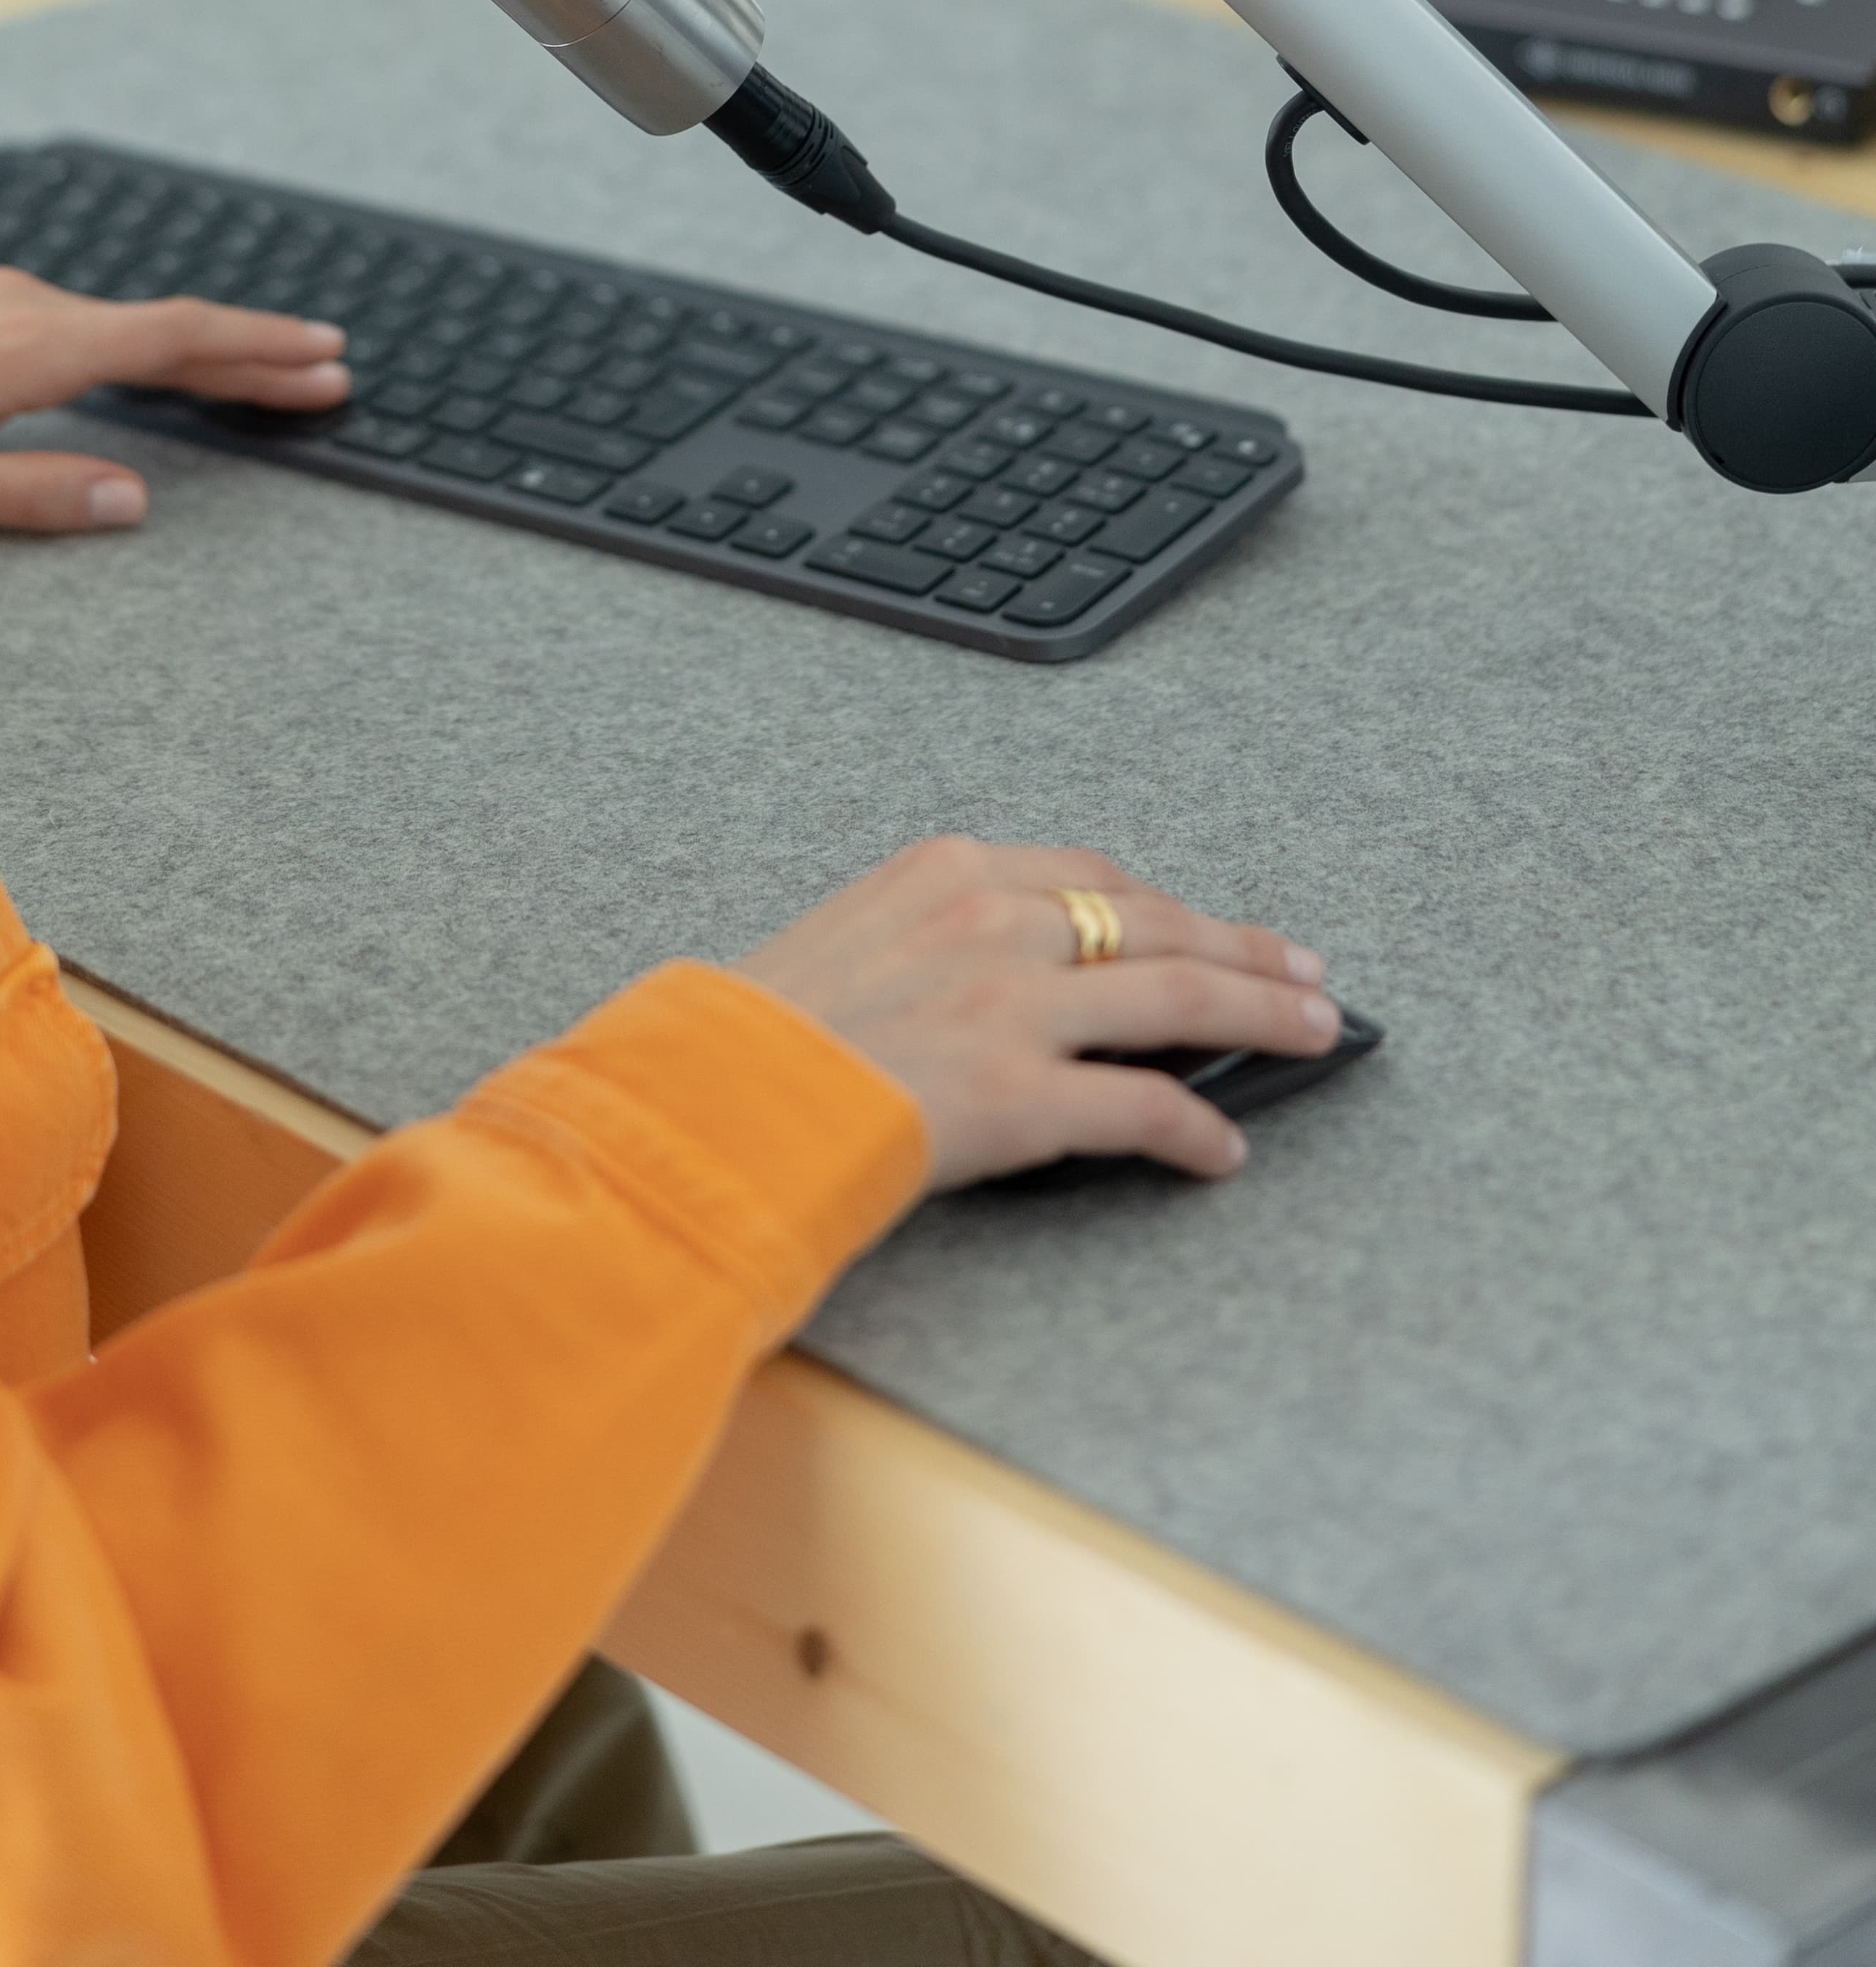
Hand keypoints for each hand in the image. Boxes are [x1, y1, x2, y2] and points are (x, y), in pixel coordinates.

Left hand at [0, 267, 348, 532]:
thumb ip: (40, 493)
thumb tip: (135, 500)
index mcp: (25, 346)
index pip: (171, 338)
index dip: (255, 348)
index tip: (325, 356)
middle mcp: (15, 303)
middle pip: (159, 327)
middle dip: (248, 350)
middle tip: (327, 371)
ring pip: (114, 321)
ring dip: (190, 346)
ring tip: (255, 373)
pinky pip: (72, 317)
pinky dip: (130, 341)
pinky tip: (142, 360)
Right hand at [737, 838, 1335, 1188]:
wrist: (709, 1101)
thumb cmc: (756, 1035)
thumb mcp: (849, 939)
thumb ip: (934, 937)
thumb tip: (1015, 971)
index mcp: (949, 872)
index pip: (1095, 875)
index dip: (1170, 902)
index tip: (1211, 921)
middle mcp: (993, 921)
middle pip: (1156, 922)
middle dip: (1243, 947)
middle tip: (1305, 970)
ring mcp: (1014, 1006)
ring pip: (1178, 994)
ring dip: (1262, 1014)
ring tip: (1314, 1032)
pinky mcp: (1023, 1096)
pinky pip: (1145, 1106)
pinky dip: (1197, 1128)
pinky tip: (1224, 1150)